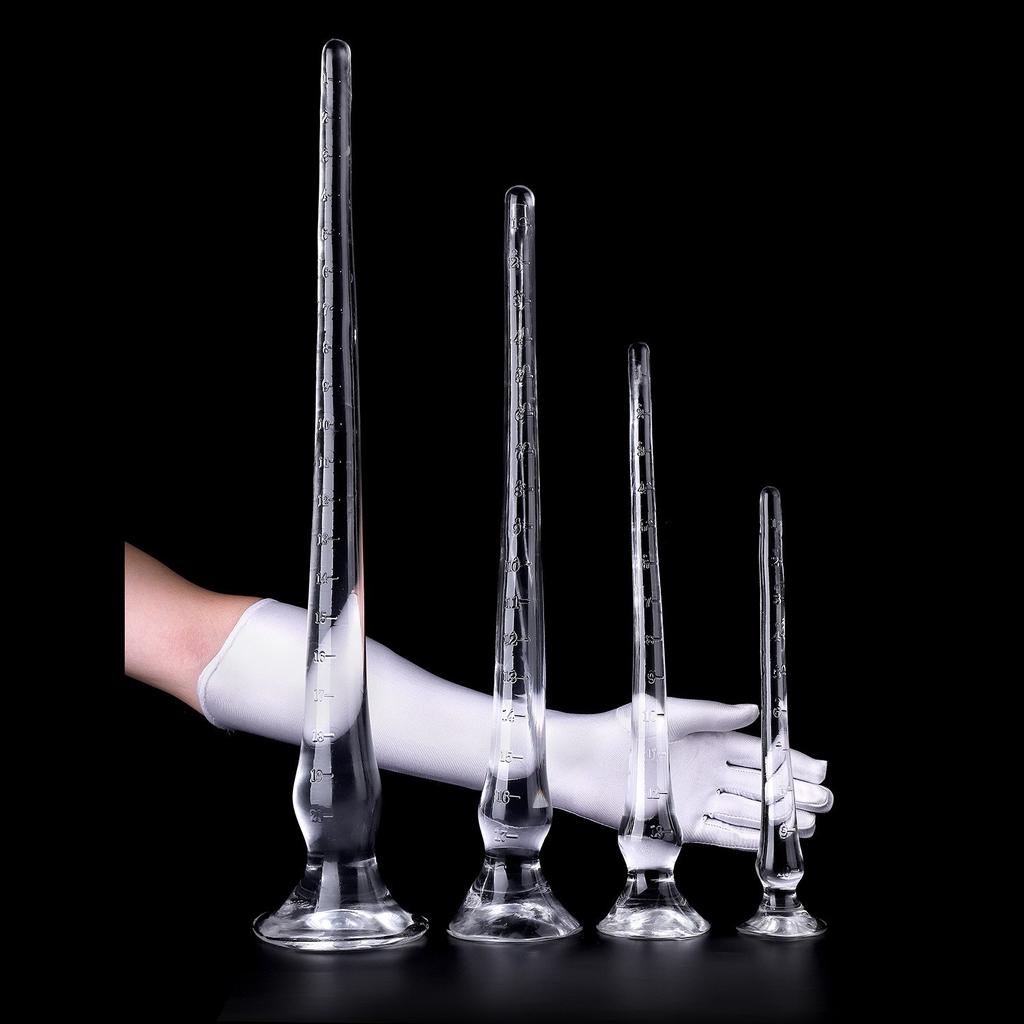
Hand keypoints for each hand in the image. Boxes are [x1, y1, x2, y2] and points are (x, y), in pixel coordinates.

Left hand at [549, 699, 831, 850]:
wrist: (584, 762)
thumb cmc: (622, 729)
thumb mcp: (671, 713)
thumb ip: (713, 715)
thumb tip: (753, 709)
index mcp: (703, 740)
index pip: (754, 752)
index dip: (786, 761)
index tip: (816, 768)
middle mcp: (703, 771)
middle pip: (756, 784)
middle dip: (791, 791)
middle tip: (826, 800)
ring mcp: (694, 799)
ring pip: (745, 811)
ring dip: (777, 817)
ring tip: (810, 822)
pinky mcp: (681, 825)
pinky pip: (722, 833)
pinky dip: (749, 837)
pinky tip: (773, 839)